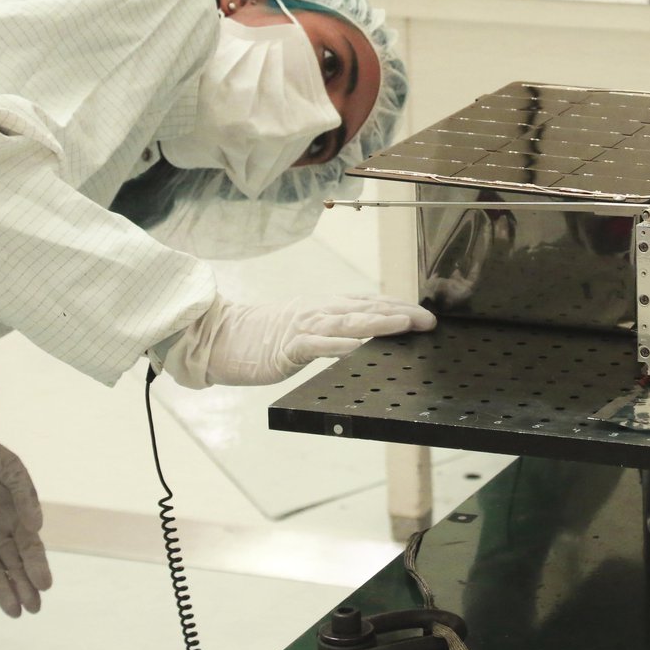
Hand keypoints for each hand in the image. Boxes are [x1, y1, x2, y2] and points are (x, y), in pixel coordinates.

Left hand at [0, 426, 53, 616]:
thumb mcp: (10, 468)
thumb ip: (25, 495)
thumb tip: (37, 526)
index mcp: (16, 515)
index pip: (30, 547)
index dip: (38, 566)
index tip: (45, 584)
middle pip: (14, 565)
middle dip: (25, 587)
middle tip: (34, 608)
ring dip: (4, 591)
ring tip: (15, 612)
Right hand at [162, 294, 436, 386]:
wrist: (221, 337)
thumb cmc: (263, 336)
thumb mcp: (305, 327)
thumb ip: (333, 329)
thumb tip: (364, 335)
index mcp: (325, 308)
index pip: (369, 302)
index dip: (398, 306)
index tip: (424, 314)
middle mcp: (319, 312)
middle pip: (366, 308)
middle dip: (400, 313)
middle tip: (429, 321)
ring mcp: (304, 327)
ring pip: (347, 322)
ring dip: (378, 322)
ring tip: (404, 324)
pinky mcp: (288, 346)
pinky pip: (316, 345)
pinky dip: (338, 345)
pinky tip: (357, 347)